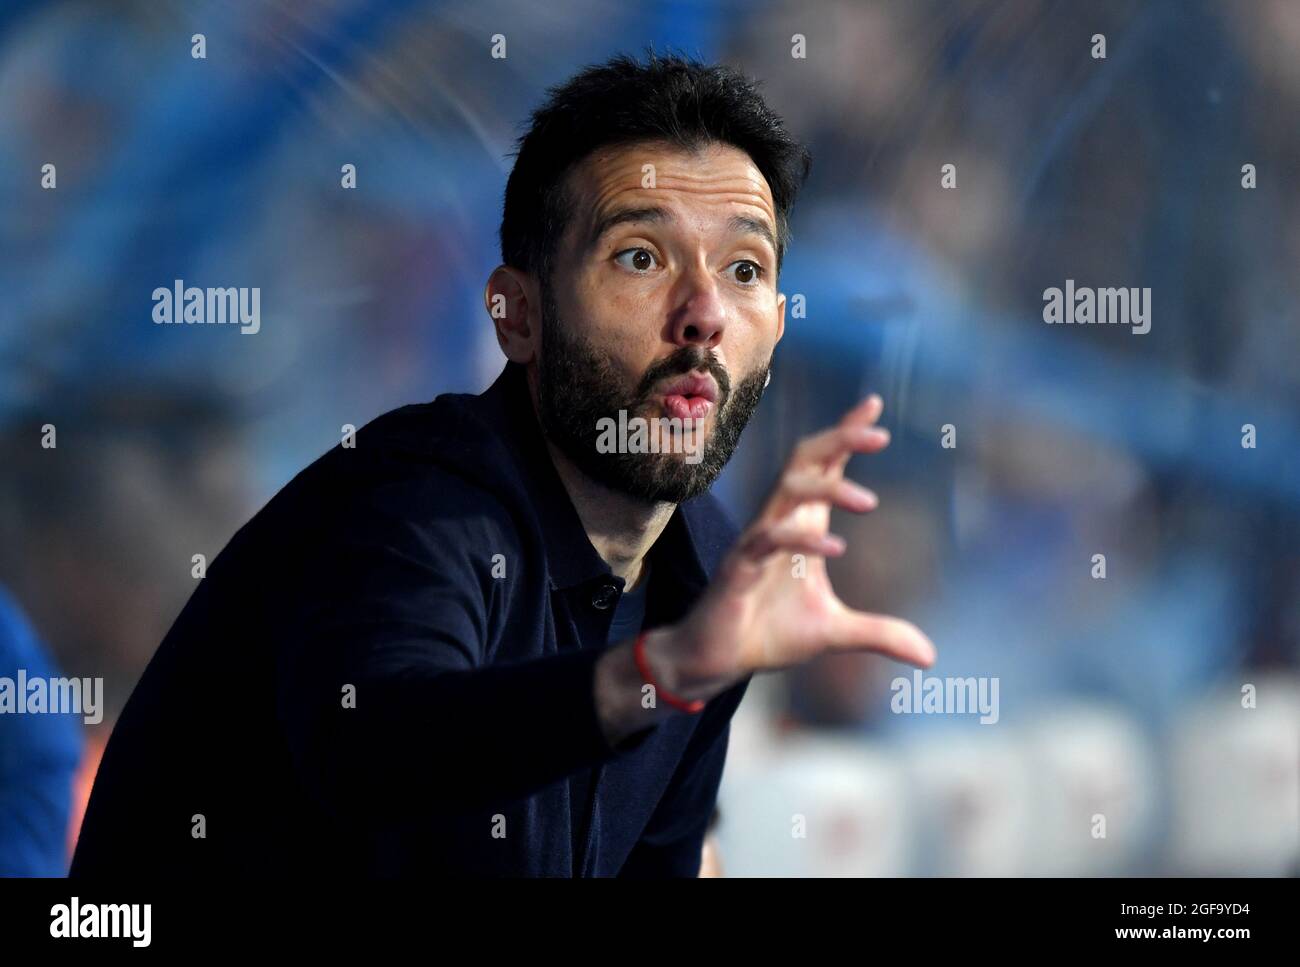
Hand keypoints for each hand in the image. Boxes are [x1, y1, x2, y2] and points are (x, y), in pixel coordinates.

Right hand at [653, 393, 936, 700]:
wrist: (717, 660)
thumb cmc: (767, 632)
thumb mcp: (834, 632)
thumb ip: (879, 634)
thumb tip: (929, 656)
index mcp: (802, 525)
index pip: (824, 467)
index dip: (846, 434)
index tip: (873, 404)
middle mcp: (780, 522)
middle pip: (805, 460)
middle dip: (839, 439)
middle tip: (880, 433)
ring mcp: (757, 541)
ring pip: (787, 489)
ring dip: (827, 487)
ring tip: (868, 502)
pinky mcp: (739, 567)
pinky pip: (768, 538)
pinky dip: (801, 539)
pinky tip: (835, 547)